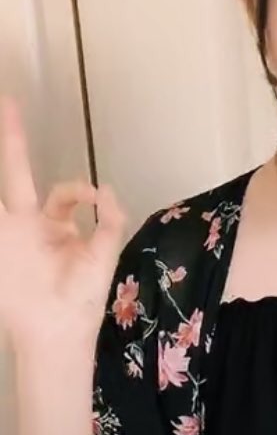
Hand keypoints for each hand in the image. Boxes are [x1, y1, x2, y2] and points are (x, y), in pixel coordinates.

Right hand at [0, 94, 128, 346]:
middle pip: (16, 172)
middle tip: (8, 102)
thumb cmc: (82, 297)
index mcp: (57, 225)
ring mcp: (8, 237)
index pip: (63, 191)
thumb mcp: (104, 254)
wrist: (58, 333)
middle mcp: (29, 224)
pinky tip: (1, 225)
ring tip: (2, 116)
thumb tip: (104, 186)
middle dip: (12, 138)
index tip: (91, 196)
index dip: (76, 187)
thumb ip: (109, 219)